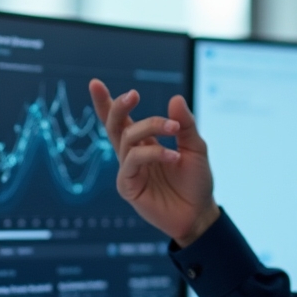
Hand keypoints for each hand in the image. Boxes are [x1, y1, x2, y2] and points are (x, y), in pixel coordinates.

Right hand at [89, 79, 219, 247]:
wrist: (200, 214)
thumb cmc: (196, 182)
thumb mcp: (196, 148)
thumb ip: (185, 125)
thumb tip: (175, 99)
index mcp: (145, 144)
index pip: (121, 120)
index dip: (106, 103)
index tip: (95, 83)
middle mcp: (133, 156)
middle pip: (115, 126)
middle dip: (118, 107)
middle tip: (133, 94)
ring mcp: (129, 172)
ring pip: (127, 139)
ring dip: (150, 128)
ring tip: (173, 129)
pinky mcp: (129, 188)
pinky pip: (132, 162)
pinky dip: (152, 154)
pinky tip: (173, 156)